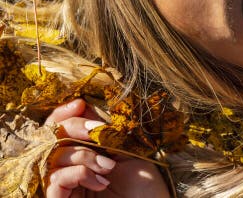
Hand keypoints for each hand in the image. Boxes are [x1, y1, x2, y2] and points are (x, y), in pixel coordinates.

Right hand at [45, 99, 169, 197]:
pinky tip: (101, 182)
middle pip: (52, 138)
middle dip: (76, 127)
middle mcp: (68, 169)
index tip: (79, 103)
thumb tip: (83, 105)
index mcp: (82, 154)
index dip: (63, 113)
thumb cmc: (143, 187)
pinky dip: (80, 173)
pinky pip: (56, 178)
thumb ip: (103, 131)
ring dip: (85, 155)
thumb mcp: (126, 150)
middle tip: (99, 131)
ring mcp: (63, 187)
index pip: (59, 128)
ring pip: (55, 156)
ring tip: (108, 167)